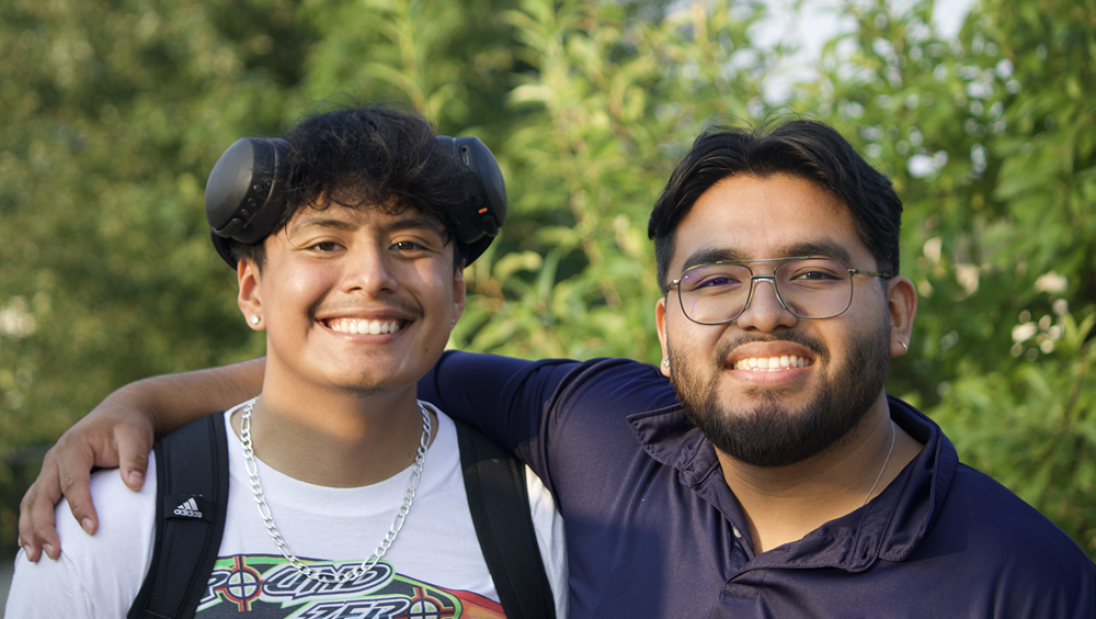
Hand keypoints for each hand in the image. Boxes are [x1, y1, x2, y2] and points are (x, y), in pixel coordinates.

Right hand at [17, 389, 153, 560]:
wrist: (120, 413)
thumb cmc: (128, 426)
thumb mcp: (136, 436)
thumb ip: (135, 459)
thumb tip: (134, 485)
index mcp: (73, 446)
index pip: (72, 482)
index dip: (81, 507)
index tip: (92, 530)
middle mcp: (55, 458)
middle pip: (42, 496)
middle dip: (44, 527)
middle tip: (53, 554)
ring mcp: (50, 469)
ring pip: (31, 502)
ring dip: (30, 530)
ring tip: (36, 557)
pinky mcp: (51, 478)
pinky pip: (34, 502)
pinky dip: (30, 523)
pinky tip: (32, 544)